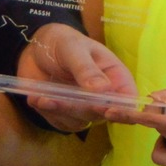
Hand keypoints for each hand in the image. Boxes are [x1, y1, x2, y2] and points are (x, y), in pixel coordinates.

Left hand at [17, 24, 137, 130]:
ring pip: (80, 121)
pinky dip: (48, 114)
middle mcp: (104, 96)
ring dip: (59, 112)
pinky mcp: (67, 114)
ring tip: (41, 98)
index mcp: (116, 77)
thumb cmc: (63, 42)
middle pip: (101, 114)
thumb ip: (86, 69)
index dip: (124, 110)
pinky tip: (36, 99)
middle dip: (78, 108)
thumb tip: (103, 89)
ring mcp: (85, 107)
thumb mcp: (74, 48)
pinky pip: (61, 123)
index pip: (129, 100)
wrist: (36, 49)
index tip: (106, 110)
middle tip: (56, 99)